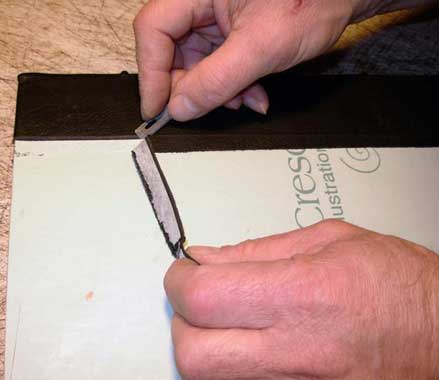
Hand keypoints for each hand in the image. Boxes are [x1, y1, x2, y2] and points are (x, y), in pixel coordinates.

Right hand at [133, 0, 426, 120]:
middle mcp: (201, 1)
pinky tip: (253, 95)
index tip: (156, 110)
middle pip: (172, 49)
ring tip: (244, 101)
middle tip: (204, 110)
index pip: (154, 29)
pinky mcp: (231, 31)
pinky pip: (218, 64)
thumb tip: (180, 109)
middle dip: (192, 86)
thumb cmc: (311, 3)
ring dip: (217, 90)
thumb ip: (217, 80)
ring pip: (196, 62)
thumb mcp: (262, 47)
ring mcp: (215, 17)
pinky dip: (232, 85)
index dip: (152, 72)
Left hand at [165, 220, 438, 378]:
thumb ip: (259, 250)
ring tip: (228, 315)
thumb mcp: (332, 241)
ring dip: (204, 342)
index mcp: (304, 294)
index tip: (184, 270)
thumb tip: (207, 258)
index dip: (180, 280)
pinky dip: (230, 364)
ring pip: (211, 379)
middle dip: (182, 319)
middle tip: (198, 295)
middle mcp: (298, 352)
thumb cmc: (401, 287)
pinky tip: (250, 341)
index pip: (205, 296)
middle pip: (193, 353)